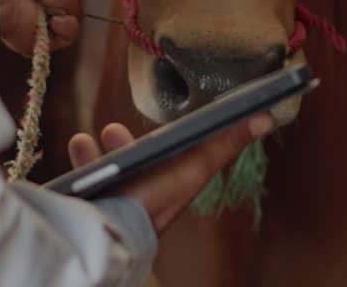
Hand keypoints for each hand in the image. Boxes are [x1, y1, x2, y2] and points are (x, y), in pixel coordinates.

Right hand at [66, 114, 275, 232]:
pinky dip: (81, 160)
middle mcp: (145, 191)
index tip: (166, 121)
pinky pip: (85, 177)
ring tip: (89, 138)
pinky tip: (79, 146)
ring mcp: (117, 198)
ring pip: (108, 168)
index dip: (170, 139)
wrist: (108, 229)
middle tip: (112, 129)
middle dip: (123, 142)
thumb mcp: (196, 165)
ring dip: (100, 150)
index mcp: (169, 183)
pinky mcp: (92, 201)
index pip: (176, 156)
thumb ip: (226, 142)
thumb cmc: (155, 200)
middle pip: (136, 162)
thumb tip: (267, 117)